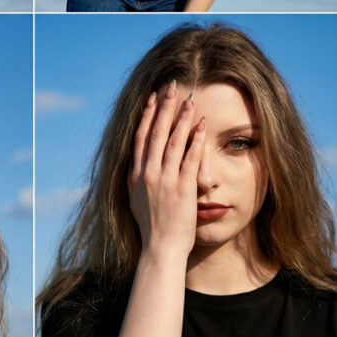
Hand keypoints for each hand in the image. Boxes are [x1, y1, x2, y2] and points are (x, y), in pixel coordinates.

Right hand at [128, 80, 206, 257]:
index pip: (141, 138)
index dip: (147, 115)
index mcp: (136, 176)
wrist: (161, 249)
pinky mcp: (182, 188)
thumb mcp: (136, 202)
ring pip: (174, 140)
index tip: (152, 97)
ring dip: (182, 117)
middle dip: (164, 107)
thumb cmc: (153, 230)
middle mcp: (148, 174)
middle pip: (156, 132)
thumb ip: (137, 181)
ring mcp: (165, 180)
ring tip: (190, 99)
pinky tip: (201, 124)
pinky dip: (195, 139)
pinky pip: (190, 157)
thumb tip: (137, 166)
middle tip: (172, 86)